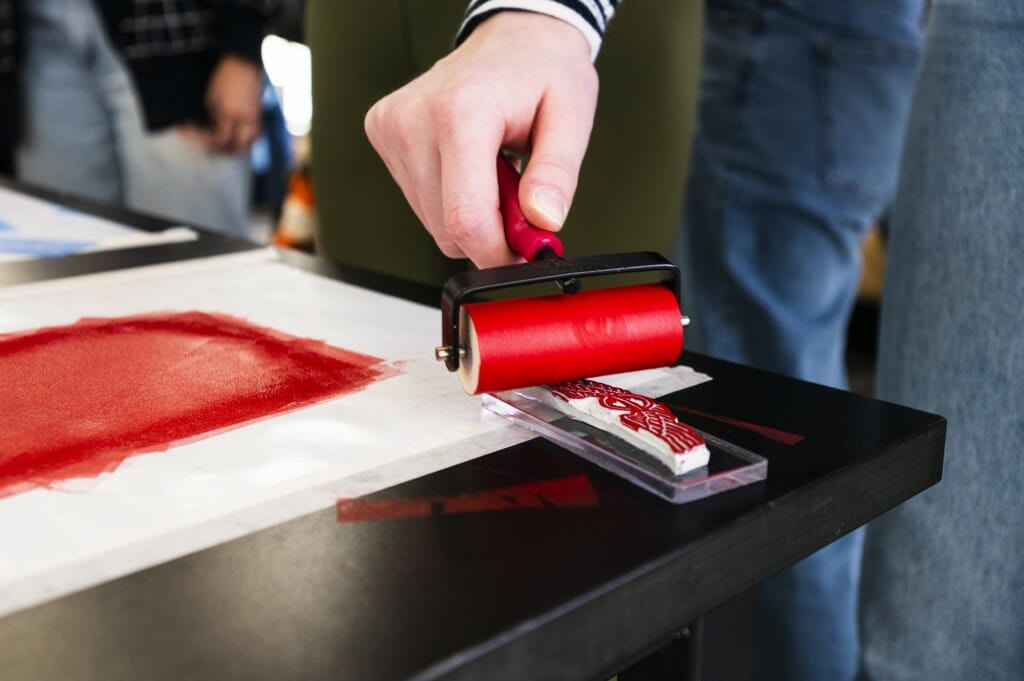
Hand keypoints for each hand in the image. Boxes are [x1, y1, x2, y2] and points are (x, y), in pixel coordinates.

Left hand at [203, 55, 262, 153]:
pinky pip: (255, 134)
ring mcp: (254, 119)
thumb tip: (214, 129)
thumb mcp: (211, 97)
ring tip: (227, 143)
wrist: (243, 65)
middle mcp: (244, 121)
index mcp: (229, 115)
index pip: (221, 139)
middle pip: (237, 147)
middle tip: (212, 146)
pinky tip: (238, 135)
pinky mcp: (259, 115)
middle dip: (224, 150)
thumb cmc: (224, 78)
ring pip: (249, 143)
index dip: (208, 141)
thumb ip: (213, 116)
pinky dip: (247, 139)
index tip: (198, 135)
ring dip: (237, 146)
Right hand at [364, 12, 597, 267]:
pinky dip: (449, 197)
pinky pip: (419, 201)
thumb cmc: (543, 72)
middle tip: (519, 199)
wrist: (514, 38)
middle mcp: (415, 119)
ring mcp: (393, 127)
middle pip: (446, 227)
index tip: (523, 254)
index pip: (465, 217)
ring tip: (494, 171)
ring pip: (432, 221)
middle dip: (490, 232)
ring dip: (469, 214)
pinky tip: (468, 164)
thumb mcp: (572, 119)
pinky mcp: (382, 134)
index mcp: (461, 112)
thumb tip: (543, 222)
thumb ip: (558, 175)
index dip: (496, 253)